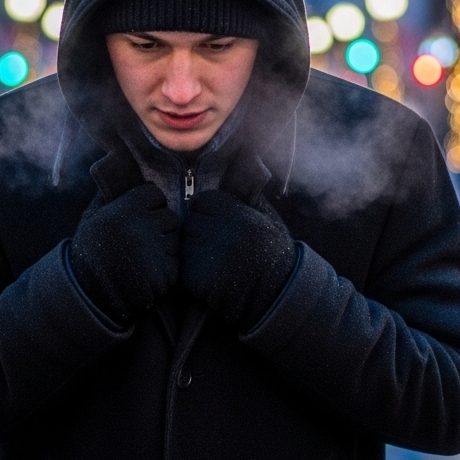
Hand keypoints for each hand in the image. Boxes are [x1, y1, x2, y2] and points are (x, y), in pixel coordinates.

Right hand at [69, 184, 179, 325]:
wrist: (86, 294)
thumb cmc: (89, 252)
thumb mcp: (92, 218)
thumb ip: (110, 194)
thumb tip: (116, 164)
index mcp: (124, 208)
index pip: (154, 193)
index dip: (149, 205)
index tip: (138, 218)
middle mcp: (141, 226)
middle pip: (169, 217)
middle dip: (159, 228)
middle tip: (140, 243)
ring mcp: (153, 251)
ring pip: (175, 241)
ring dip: (164, 250)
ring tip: (141, 261)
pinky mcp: (163, 275)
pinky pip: (175, 265)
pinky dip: (165, 271)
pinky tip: (145, 275)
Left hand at [181, 190, 297, 330]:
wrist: (277, 297)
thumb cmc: (272, 256)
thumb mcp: (267, 220)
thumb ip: (249, 196)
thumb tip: (247, 162)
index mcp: (240, 214)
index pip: (202, 201)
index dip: (206, 213)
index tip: (216, 227)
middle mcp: (224, 230)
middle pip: (189, 222)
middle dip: (197, 234)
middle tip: (214, 250)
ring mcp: (211, 254)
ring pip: (183, 245)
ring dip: (191, 255)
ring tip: (213, 266)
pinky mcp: (200, 278)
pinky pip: (182, 270)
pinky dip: (189, 277)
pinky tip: (208, 282)